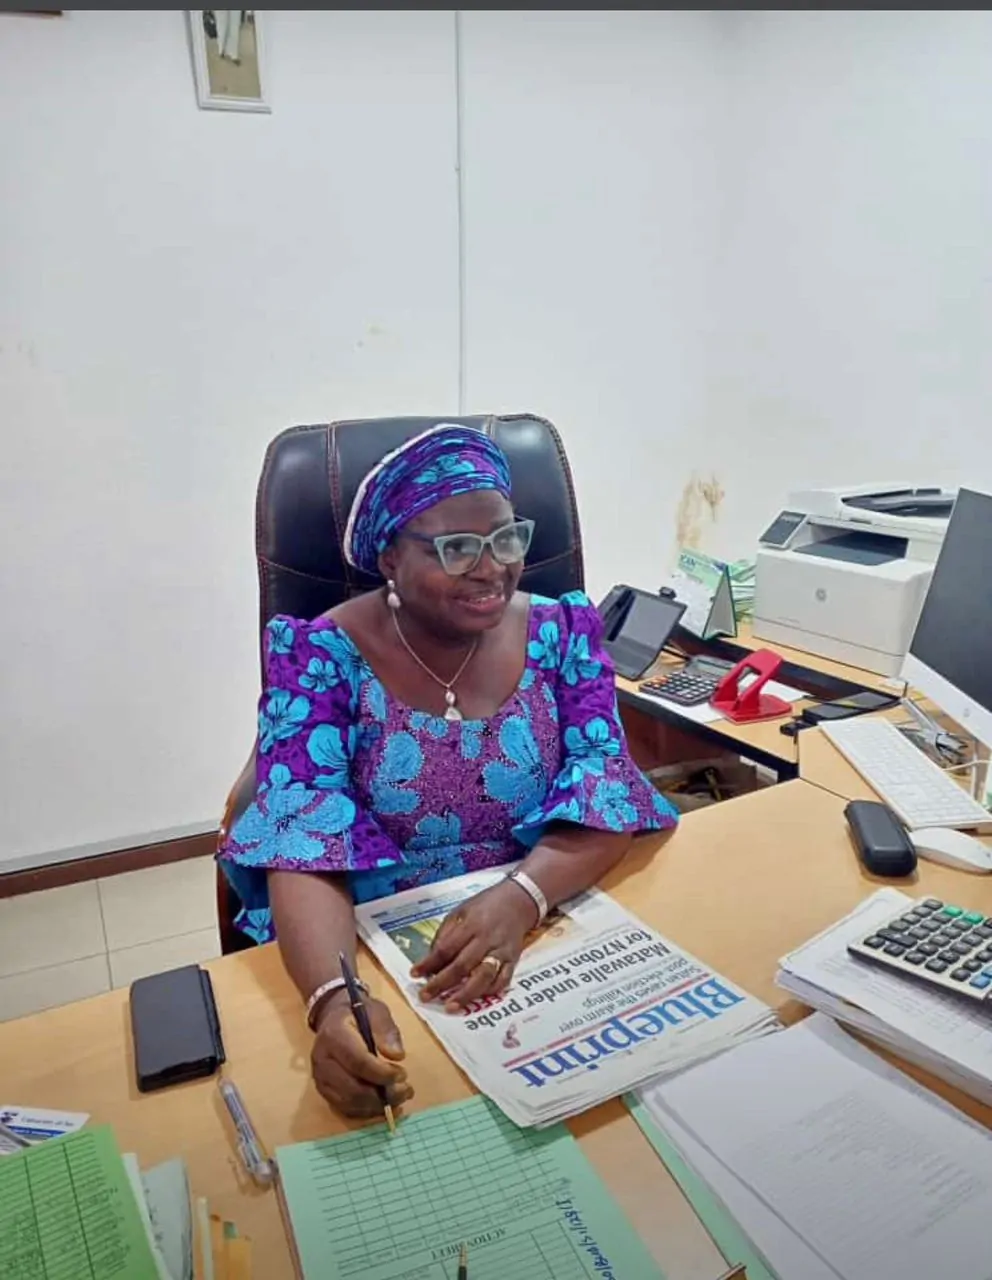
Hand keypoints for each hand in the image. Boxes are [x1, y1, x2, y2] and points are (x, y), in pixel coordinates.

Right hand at [311, 991, 413, 1119]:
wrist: (333, 1016)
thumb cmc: (358, 1012)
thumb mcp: (376, 1011)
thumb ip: (387, 1031)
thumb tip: (397, 1056)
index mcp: (334, 1035)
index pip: (358, 1061)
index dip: (382, 1073)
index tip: (403, 1075)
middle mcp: (322, 1059)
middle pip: (352, 1088)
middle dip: (382, 1095)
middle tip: (406, 1090)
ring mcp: (320, 1077)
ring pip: (348, 1102)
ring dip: (377, 1106)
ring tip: (400, 1099)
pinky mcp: (323, 1090)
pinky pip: (344, 1108)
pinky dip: (367, 1112)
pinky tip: (385, 1106)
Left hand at [411, 881, 536, 1011]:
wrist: (518, 901)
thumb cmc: (485, 906)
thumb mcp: (461, 911)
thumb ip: (446, 934)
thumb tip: (431, 960)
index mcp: (471, 924)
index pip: (447, 947)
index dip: (429, 963)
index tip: (414, 974)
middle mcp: (486, 939)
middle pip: (463, 965)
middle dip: (442, 983)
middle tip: (425, 996)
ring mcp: (501, 952)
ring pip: (484, 977)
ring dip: (466, 994)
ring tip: (450, 1007)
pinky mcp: (514, 961)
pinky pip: (502, 981)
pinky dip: (488, 992)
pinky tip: (475, 999)